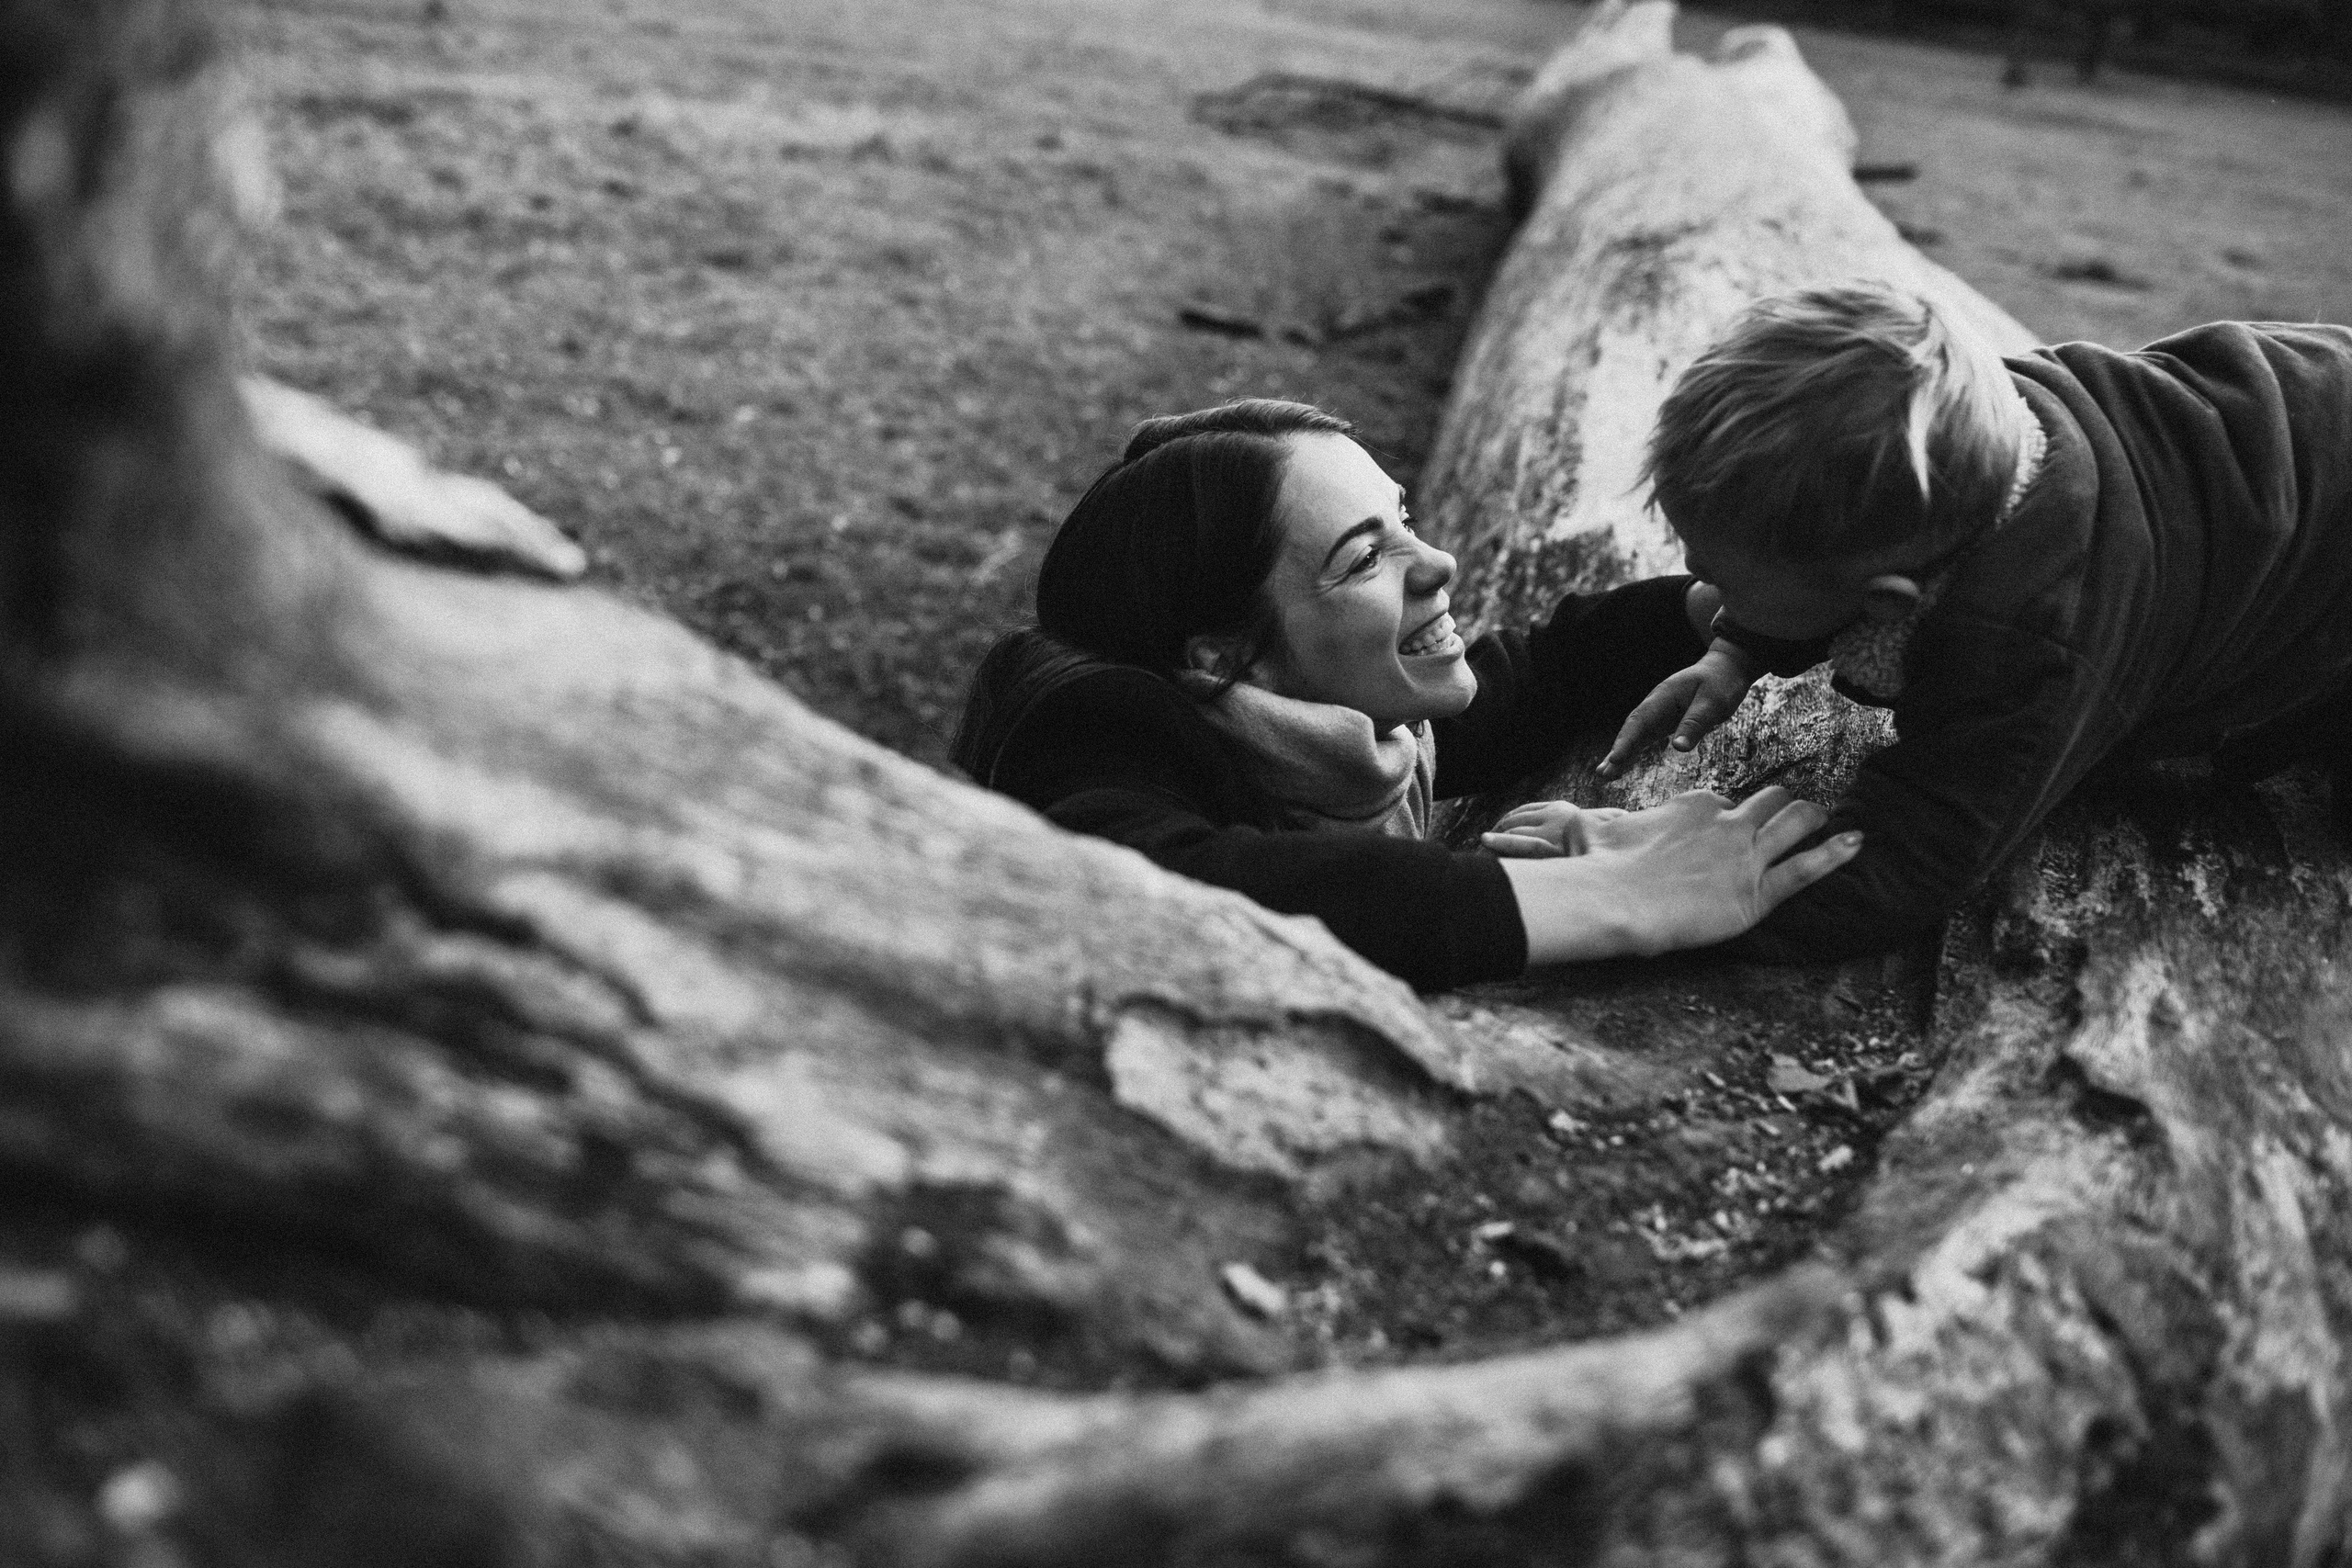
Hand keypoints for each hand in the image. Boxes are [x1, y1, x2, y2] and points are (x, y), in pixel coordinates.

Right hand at [1496, 786, 1860, 964]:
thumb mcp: (1591, 833)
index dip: (1737, 810)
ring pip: (1797, 823)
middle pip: (1772, 803)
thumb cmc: (1602, 870)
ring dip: (1816, 820)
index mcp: (1695, 803)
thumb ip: (1578, 826)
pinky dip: (1837, 853)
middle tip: (1805, 809)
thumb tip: (1502, 833)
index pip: (1728, 799)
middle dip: (1788, 805)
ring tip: (1836, 821)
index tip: (1742, 817)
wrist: (1618, 902)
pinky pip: (1809, 866)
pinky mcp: (1759, 890)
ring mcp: (1747, 854)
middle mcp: (1728, 821)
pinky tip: (1859, 844)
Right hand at [1598, 641, 1758, 777]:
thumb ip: (1695, 724)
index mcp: (1664, 697)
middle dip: (1617, 751)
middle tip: (1602, 773)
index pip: (1640, 721)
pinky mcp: (1664, 723)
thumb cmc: (1720, 683)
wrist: (1726, 668)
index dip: (1627, 741)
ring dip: (1620, 754)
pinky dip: (1632, 752)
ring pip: (1635, 736)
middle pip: (1631, 730)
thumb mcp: (1713, 702)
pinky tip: (1621, 765)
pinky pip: (1645, 739)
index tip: (1616, 759)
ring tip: (1604, 775)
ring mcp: (1658, 714)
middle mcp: (1655, 706)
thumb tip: (1677, 748)